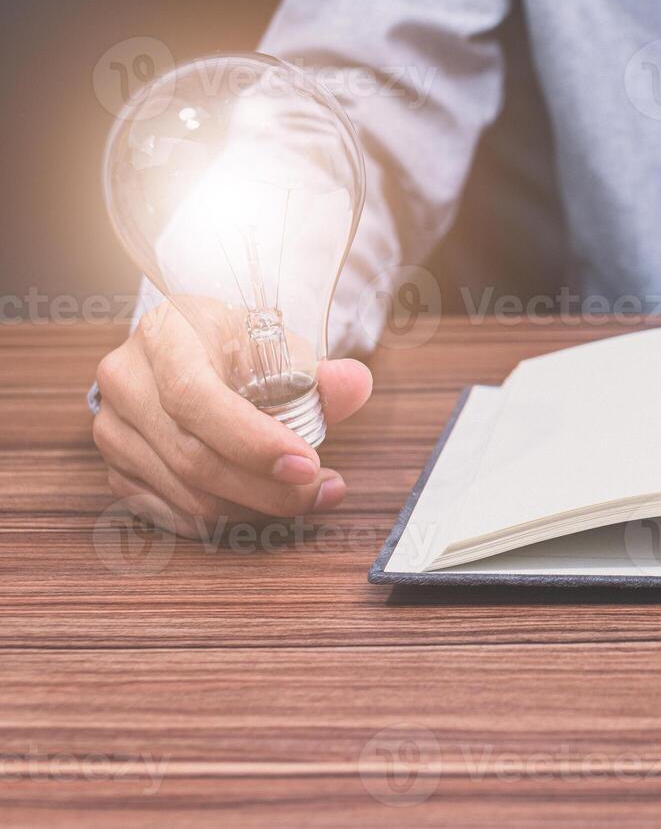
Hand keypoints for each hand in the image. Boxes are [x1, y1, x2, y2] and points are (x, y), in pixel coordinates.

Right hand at [92, 302, 373, 538]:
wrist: (188, 352)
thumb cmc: (236, 346)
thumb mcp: (277, 343)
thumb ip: (318, 371)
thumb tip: (354, 384)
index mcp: (164, 336)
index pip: (195, 398)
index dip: (252, 441)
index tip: (306, 464)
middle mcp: (126, 382)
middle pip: (192, 456)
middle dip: (266, 487)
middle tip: (321, 489)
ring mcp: (114, 429)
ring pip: (187, 494)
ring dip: (256, 507)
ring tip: (310, 495)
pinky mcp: (117, 469)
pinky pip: (176, 513)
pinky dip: (229, 517)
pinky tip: (267, 505)